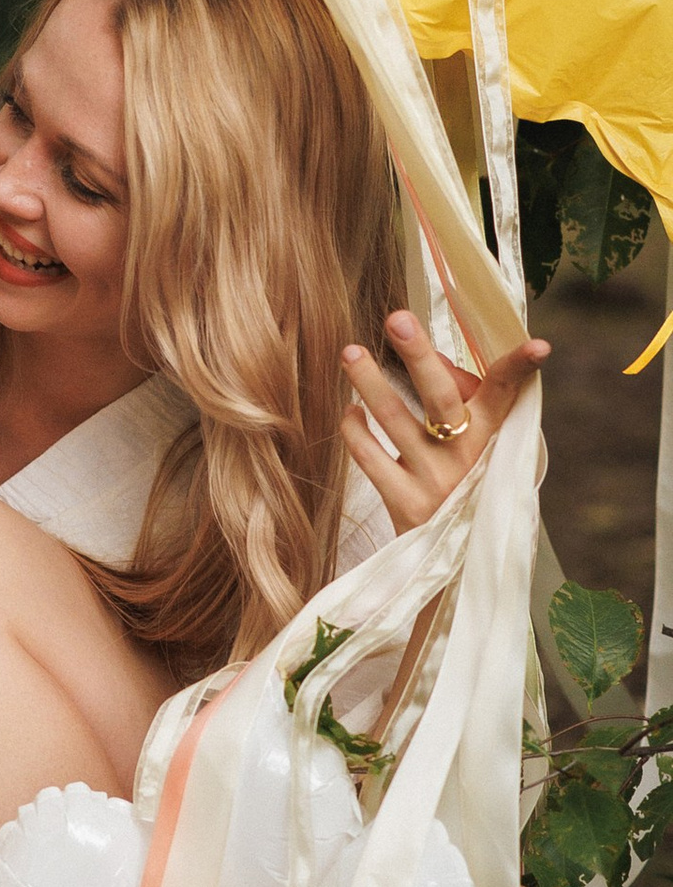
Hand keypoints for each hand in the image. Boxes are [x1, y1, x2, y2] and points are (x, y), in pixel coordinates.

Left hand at [341, 306, 548, 532]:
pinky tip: (351, 411)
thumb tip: (431, 358)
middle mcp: (466, 458)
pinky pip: (370, 458)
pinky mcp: (405, 505)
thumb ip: (466, 404)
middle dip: (420, 356)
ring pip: (395, 421)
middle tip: (398, 318)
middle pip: (441, 399)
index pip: (508, 395)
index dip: (519, 369)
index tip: (538, 345)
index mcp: (493, 439)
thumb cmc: (472, 487)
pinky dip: (356, 431)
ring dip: (370, 383)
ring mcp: (435, 482)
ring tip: (350, 352)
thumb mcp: (485, 449)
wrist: (461, 568)